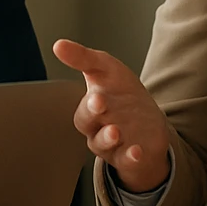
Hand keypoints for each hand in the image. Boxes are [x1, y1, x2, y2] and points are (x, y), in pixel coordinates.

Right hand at [52, 39, 171, 193]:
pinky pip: (126, 160)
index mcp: (92, 107)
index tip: (97, 96)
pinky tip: (137, 151)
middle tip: (100, 104)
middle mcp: (98, 126)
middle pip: (87, 124)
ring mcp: (112, 144)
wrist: (147, 125)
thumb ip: (84, 58)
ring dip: (108, 138)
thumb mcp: (107, 70)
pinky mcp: (129, 156)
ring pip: (102, 144)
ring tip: (116, 131)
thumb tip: (59, 45)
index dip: (88, 103)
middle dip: (93, 115)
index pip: (83, 107)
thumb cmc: (122, 96)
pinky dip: (131, 157)